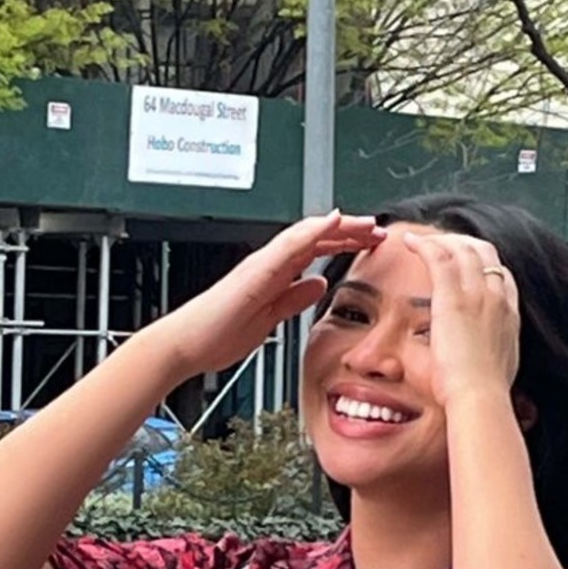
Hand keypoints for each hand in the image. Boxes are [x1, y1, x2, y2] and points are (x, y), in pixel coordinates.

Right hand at [164, 211, 385, 378]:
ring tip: (366, 222)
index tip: (371, 245)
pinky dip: (312, 231)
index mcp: (274, 275)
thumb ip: (293, 300)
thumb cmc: (218, 335)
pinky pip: (288, 245)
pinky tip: (333, 223)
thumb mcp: (270, 319)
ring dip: (339, 225)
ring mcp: (262, 265)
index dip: (345, 245)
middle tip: (380, 231)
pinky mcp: (256, 272)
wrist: (188, 346)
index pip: (316, 251)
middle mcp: (269, 264)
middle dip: (350, 232)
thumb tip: (317, 286)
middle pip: (316, 237)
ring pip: (306, 233)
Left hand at [401, 231, 520, 407]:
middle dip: (463, 243)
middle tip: (441, 244)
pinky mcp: (452, 298)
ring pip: (462, 249)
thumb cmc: (483, 396)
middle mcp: (497, 298)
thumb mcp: (496, 372)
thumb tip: (478, 366)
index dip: (482, 264)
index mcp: (509, 316)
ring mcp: (478, 294)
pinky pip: (439, 256)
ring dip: (441, 240)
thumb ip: (488, 359)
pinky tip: (409, 242)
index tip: (465, 265)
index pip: (501, 276)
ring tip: (421, 241)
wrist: (480, 397)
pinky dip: (423, 244)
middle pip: (484, 252)